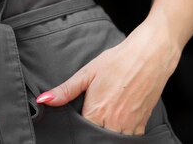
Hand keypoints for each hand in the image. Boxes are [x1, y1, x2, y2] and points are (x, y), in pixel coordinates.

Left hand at [35, 19, 180, 134]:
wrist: (148, 57)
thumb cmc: (116, 62)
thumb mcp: (86, 73)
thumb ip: (65, 91)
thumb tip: (43, 100)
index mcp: (97, 111)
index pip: (82, 131)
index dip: (78, 126)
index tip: (79, 116)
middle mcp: (114, 123)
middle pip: (97, 136)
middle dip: (92, 129)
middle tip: (93, 111)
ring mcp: (130, 126)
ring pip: (113, 139)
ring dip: (106, 130)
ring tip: (104, 113)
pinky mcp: (142, 125)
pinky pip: (129, 138)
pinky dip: (121, 131)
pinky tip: (117, 117)